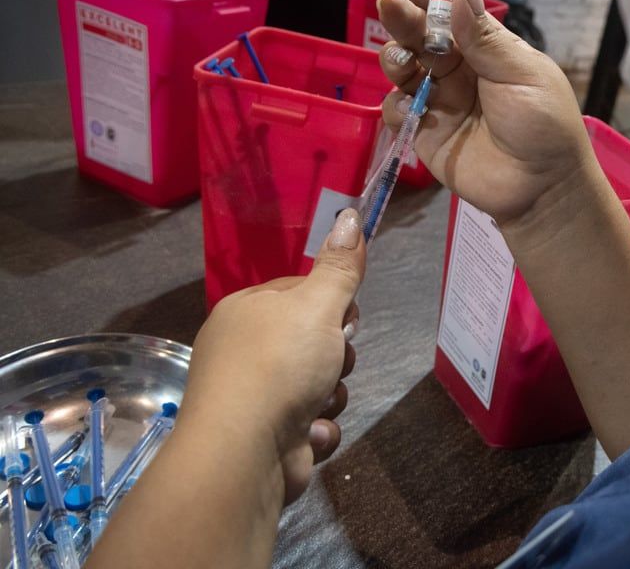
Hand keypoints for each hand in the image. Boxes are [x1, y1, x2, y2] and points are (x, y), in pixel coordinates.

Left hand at [181, 208, 364, 503]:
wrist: (243, 453)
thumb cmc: (278, 365)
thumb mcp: (317, 305)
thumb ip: (339, 266)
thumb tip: (350, 213)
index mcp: (246, 312)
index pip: (300, 293)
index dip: (331, 305)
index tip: (345, 317)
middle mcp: (244, 350)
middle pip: (315, 340)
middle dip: (336, 356)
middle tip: (333, 362)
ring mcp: (255, 396)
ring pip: (320, 383)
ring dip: (332, 395)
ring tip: (320, 404)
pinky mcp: (269, 435)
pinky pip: (312, 422)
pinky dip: (318, 429)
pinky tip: (309, 434)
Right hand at [377, 0, 593, 229]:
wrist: (543, 187)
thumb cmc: (544, 125)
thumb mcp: (522, 74)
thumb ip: (485, 37)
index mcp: (488, 51)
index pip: (453, 15)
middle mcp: (460, 71)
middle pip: (422, 37)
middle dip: (404, 19)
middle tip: (390, 4)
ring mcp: (440, 101)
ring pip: (405, 70)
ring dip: (395, 57)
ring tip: (399, 58)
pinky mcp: (425, 133)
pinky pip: (399, 110)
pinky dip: (397, 103)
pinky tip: (409, 103)